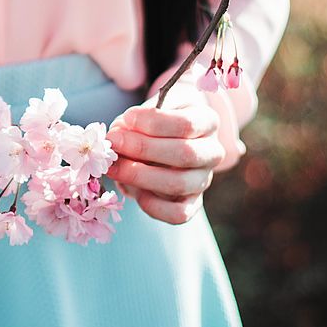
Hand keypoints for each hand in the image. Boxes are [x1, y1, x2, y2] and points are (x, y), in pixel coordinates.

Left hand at [105, 86, 224, 224]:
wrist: (164, 142)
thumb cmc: (155, 122)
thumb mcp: (150, 112)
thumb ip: (135, 121)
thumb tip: (116, 136)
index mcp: (207, 122)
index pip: (186, 124)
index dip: (153, 122)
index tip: (127, 118)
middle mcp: (212, 152)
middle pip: (184, 154)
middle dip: (143, 148)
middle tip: (114, 143)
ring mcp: (203, 180)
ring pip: (179, 184)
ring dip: (140, 176)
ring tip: (114, 167)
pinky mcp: (192, 203)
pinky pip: (178, 214)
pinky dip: (153, 207)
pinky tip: (134, 192)